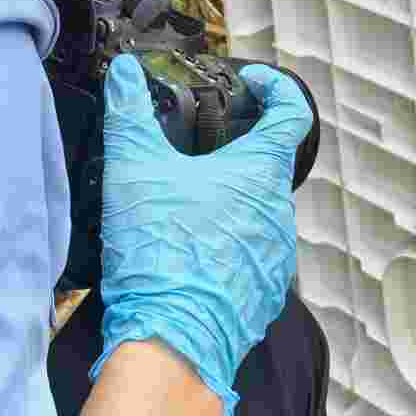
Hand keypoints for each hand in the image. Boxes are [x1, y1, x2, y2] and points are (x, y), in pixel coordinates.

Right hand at [90, 55, 311, 415]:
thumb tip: (123, 72)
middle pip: (267, 168)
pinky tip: (189, 255)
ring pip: (257, 216)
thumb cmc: (160, 252)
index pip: (292, 113)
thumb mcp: (134, 170)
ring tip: (185, 209)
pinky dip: (226, 249)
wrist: (170, 343)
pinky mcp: (263, 296)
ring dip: (229, 206)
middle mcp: (281, 213)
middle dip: (235, 157)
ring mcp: (277, 258)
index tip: (255, 83)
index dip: (277, 89)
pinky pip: (250, 259)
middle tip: (196, 154)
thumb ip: (129, 114)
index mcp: (262, 173)